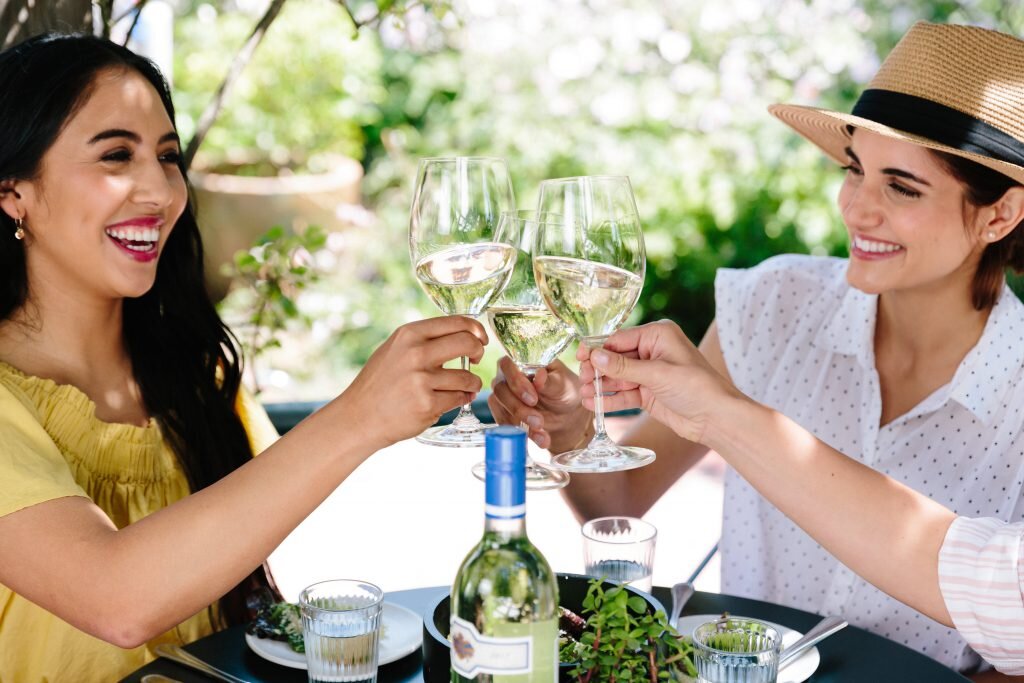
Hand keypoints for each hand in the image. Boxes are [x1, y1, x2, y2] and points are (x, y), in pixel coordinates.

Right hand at [341, 316, 486, 449]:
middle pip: (468, 343)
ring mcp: (421, 379)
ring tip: (465, 387)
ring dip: (472, 383)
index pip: (457, 322)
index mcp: (410, 334)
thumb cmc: (380, 383)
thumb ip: (425, 340)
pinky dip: (461, 399)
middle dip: (479, 352)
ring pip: (467, 377)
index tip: (480, 339)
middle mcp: (416, 353)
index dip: (476, 330)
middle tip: (476, 359)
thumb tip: (464, 334)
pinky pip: (459, 398)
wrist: (359, 416)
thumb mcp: (396, 349)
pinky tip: (453, 399)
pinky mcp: (427, 404)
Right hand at [487, 357, 592, 450]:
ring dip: (521, 424)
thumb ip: (551, 381)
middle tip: (539, 421)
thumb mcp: (564, 386)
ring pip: (502, 409)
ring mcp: (504, 398)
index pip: (507, 365)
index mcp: (521, 363)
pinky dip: (524, 435)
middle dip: (519, 408)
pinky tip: (541, 440)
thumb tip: (539, 375)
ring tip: (542, 434)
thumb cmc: (565, 391)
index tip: (533, 399)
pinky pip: (506, 425)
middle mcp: (507, 378)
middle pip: (500, 390)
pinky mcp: (504, 415)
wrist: (567, 415)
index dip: (516, 382)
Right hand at [578, 320, 739, 444]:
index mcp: (658, 335)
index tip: (580, 357)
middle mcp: (653, 351)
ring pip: (618, 377)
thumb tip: (596, 357)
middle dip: (598, 369)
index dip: (599, 349)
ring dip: (601, 386)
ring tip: (584, 394)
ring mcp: (650, 373)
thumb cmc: (696, 387)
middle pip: (616, 358)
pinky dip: (610, 399)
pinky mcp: (649, 393)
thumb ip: (624, 367)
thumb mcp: (658, 374)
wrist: (716, 417)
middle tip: (583, 379)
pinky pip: (625, 393)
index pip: (620, 339)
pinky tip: (593, 403)